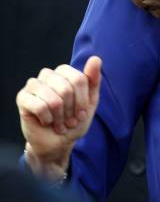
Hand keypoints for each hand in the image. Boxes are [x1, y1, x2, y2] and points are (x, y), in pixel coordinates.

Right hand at [16, 56, 101, 173]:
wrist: (57, 143)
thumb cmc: (74, 120)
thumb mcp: (90, 102)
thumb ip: (93, 80)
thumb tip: (95, 58)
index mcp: (65, 72)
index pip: (79, 79)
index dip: (82, 101)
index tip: (82, 113)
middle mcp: (48, 74)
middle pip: (66, 89)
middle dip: (71, 111)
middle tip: (69, 121)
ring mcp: (34, 85)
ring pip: (53, 99)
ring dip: (59, 117)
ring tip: (59, 123)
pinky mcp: (22, 98)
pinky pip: (40, 106)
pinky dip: (47, 119)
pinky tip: (46, 122)